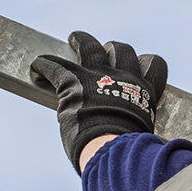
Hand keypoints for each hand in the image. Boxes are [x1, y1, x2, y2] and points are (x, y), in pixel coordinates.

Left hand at [30, 31, 168, 170]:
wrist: (113, 148)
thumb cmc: (129, 152)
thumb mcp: (141, 136)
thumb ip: (134, 128)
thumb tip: (133, 146)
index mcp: (143, 92)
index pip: (154, 67)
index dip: (147, 63)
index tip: (139, 65)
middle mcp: (123, 78)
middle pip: (123, 51)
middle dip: (114, 49)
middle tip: (105, 51)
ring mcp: (98, 76)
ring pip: (90, 47)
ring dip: (81, 41)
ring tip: (74, 38)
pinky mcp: (73, 81)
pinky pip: (55, 65)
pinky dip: (43, 65)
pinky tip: (36, 67)